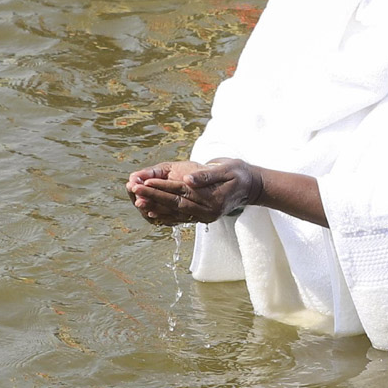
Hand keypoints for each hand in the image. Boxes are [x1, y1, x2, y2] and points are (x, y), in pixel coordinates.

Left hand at [126, 158, 259, 225]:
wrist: (253, 187)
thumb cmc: (239, 173)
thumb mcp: (226, 168)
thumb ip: (206, 175)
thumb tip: (187, 179)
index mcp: (212, 198)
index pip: (180, 191)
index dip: (161, 187)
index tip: (144, 182)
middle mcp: (208, 211)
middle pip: (175, 204)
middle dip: (153, 197)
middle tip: (134, 191)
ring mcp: (206, 217)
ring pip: (176, 213)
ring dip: (156, 207)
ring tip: (138, 203)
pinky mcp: (204, 218)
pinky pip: (182, 218)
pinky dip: (166, 216)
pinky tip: (152, 213)